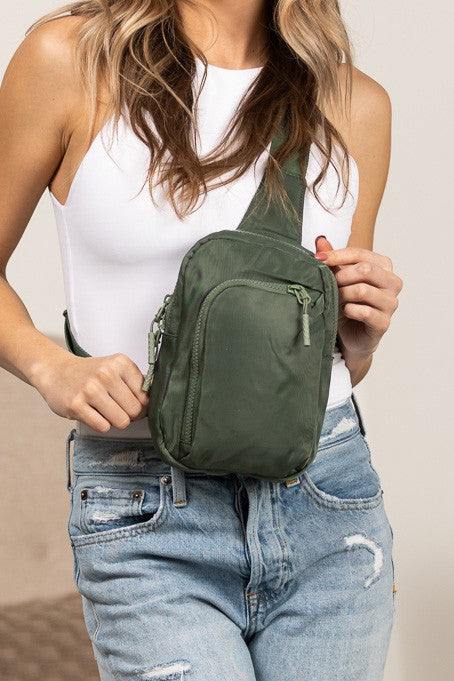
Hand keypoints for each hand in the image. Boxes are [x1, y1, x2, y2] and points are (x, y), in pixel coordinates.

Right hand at [32, 352, 149, 432]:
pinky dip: (101, 424)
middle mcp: (106, 374)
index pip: (146, 396)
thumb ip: (138, 381)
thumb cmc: (90, 373)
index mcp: (121, 363)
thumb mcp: (116, 368)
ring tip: (105, 410)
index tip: (132, 403)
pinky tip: (93, 413)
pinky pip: (103, 426)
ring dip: (115, 421)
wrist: (55, 371)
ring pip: (121, 421)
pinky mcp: (76, 406)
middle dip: (129, 415)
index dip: (142, 405)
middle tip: (118, 409)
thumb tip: (161, 396)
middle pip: (135, 411)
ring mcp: (90, 390)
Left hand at [314, 236, 402, 356]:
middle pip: (365, 270)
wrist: (350, 335)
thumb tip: (320, 240)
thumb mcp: (338, 280)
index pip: (360, 254)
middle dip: (341, 277)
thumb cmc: (347, 304)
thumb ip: (333, 260)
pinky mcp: (384, 322)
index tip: (318, 259)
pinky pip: (364, 312)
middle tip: (330, 285)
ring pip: (363, 290)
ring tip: (337, 300)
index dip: (337, 255)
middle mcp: (392, 282)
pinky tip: (345, 312)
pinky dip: (349, 310)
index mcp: (383, 266)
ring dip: (343, 295)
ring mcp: (391, 303)